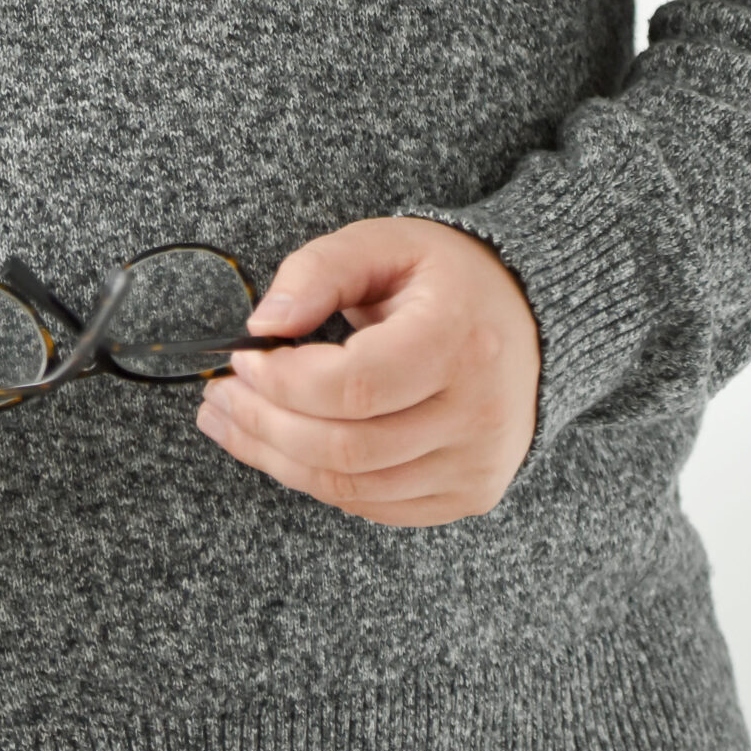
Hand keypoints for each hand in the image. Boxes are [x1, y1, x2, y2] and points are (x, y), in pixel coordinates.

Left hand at [196, 217, 539, 525]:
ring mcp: (476, 464)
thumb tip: (263, 324)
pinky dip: (318, 482)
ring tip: (231, 425)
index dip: (284, 382)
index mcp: (459, 341)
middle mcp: (478, 414)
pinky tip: (282, 449)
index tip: (242, 358)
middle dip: (265, 427)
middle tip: (219, 399)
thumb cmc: (449, 277)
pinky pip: (375, 507)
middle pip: (347, 448)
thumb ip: (320, 270)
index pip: (355, 385)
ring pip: (353, 489)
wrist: (531, 318)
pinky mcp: (468, 495)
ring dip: (277, 461)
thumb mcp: (385, 243)